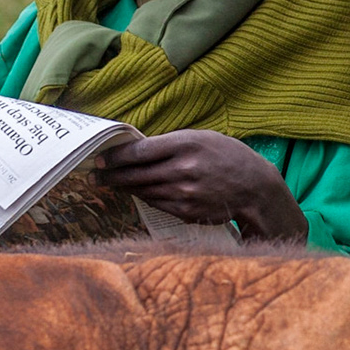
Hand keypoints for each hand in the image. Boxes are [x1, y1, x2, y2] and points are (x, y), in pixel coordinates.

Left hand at [95, 130, 308, 241]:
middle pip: (136, 174)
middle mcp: (183, 169)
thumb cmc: (227, 157)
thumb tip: (136, 150)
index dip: (115, 157)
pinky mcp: (186, 211)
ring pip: (143, 190)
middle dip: (111, 175)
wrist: (255, 188)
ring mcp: (184, 193)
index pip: (139, 151)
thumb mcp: (202, 138)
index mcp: (186, 144)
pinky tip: (135, 193)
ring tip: (109, 184)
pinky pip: (156, 204)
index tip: (100, 158)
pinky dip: (143, 197)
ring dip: (124, 188)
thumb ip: (170, 143)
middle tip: (94, 176)